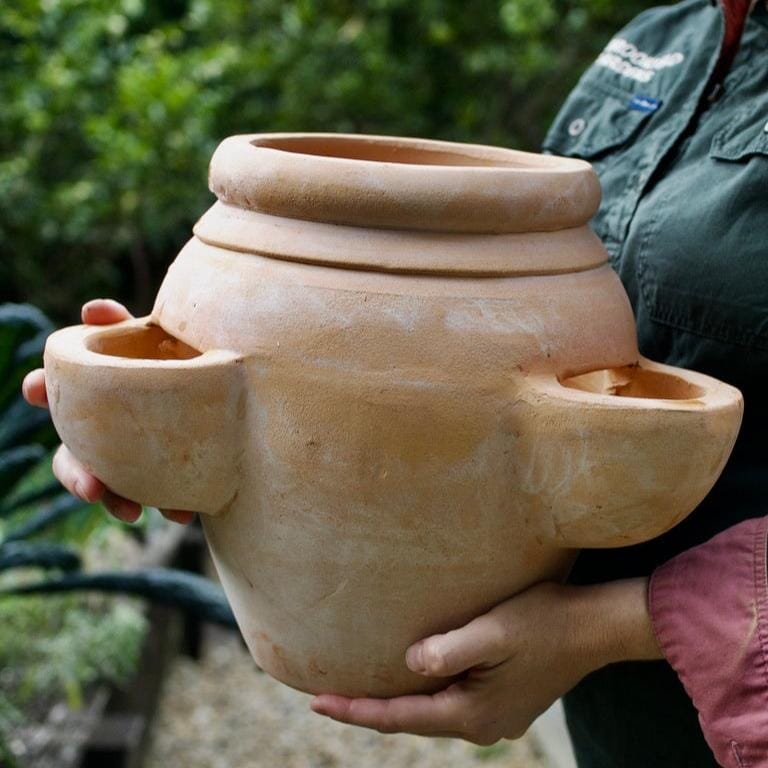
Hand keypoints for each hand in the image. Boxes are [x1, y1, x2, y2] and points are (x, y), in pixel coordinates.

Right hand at [22, 298, 194, 525]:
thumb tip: (93, 310)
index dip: (42, 389)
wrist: (220, 389)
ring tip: (130, 511)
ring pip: (109, 485)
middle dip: (76, 474)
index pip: (55, 392)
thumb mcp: (150, 339)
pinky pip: (158, 495)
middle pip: (72, 456)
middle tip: (89, 487)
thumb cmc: (172, 356)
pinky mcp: (159, 473)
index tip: (35, 387)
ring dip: (116, 500)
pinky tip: (182, 511)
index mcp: (91, 394)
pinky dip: (168, 504)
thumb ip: (122, 325)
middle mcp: (100, 429)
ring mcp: (126, 456)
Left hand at [311, 578, 660, 743]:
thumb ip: (449, 649)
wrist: (595, 628)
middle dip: (369, 708)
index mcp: (474, 713)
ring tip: (359, 688)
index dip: (356, 710)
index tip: (316, 702)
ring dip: (395, 702)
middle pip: (411, 719)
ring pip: (430, 711)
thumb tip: (408, 664)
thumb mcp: (494, 630)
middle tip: (324, 696)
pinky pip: (450, 700)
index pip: (399, 717)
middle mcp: (482, 725)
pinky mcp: (503, 700)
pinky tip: (410, 676)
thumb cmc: (545, 621)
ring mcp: (495, 716)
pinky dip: (422, 692)